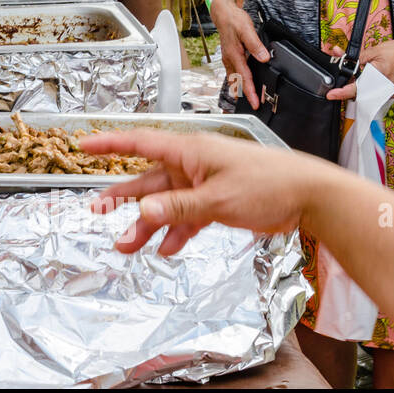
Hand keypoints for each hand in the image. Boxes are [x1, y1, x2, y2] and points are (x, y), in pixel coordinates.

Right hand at [83, 129, 321, 255]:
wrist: (310, 197)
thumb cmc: (267, 185)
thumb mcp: (217, 199)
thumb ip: (177, 207)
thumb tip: (141, 211)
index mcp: (188, 151)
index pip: (140, 143)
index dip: (109, 143)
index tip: (83, 143)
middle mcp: (191, 165)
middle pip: (148, 181)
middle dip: (123, 198)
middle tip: (97, 211)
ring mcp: (203, 184)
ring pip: (166, 204)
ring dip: (147, 223)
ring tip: (126, 244)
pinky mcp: (217, 202)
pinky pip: (187, 217)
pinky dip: (176, 232)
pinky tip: (165, 249)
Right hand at [209, 0, 267, 108]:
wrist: (223, 14)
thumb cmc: (234, 20)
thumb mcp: (247, 30)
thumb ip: (255, 45)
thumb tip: (264, 58)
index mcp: (234, 55)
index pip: (244, 78)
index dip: (250, 92)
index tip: (255, 103)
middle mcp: (229, 60)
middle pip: (237, 82)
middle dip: (245, 95)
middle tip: (254, 105)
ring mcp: (228, 59)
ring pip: (234, 79)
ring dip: (240, 89)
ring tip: (247, 99)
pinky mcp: (229, 56)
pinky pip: (233, 73)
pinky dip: (237, 81)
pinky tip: (241, 82)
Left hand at [324, 36, 393, 100]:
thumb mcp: (372, 51)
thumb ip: (353, 57)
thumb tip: (337, 54)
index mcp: (379, 77)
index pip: (356, 88)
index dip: (341, 92)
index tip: (331, 95)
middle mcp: (384, 88)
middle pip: (359, 95)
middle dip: (346, 91)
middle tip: (337, 88)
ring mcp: (388, 93)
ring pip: (365, 97)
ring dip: (355, 91)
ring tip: (349, 84)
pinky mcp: (389, 94)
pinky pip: (373, 96)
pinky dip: (364, 91)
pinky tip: (361, 84)